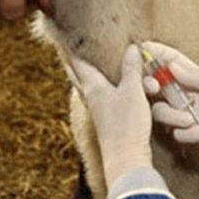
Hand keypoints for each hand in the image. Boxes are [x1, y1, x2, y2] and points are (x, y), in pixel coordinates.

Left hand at [67, 46, 152, 186]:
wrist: (126, 159)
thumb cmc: (127, 124)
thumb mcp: (133, 91)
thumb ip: (132, 69)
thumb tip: (131, 48)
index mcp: (93, 88)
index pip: (80, 64)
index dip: (73, 51)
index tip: (65, 39)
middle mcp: (91, 99)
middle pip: (77, 78)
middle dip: (72, 64)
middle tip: (66, 53)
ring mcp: (97, 112)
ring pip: (85, 89)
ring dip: (82, 78)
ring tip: (82, 70)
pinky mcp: (106, 122)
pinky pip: (97, 99)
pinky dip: (96, 90)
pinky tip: (103, 93)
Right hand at [141, 41, 198, 169]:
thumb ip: (196, 76)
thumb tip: (171, 65)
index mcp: (193, 77)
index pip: (169, 61)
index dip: (155, 53)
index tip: (142, 48)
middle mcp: (184, 94)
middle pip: (154, 86)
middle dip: (148, 84)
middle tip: (153, 87)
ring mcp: (184, 114)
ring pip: (160, 112)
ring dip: (173, 116)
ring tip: (191, 119)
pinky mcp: (188, 134)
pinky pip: (177, 134)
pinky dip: (192, 134)